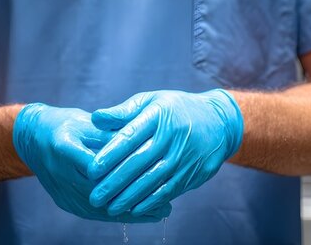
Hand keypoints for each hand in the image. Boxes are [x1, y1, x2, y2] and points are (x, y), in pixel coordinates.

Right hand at [13, 103, 170, 221]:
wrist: (33, 139)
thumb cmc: (67, 125)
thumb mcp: (90, 123)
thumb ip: (114, 134)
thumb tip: (146, 142)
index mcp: (64, 146)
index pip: (99, 166)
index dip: (128, 174)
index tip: (155, 176)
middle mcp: (59, 172)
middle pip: (101, 193)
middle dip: (135, 199)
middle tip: (166, 204)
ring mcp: (61, 191)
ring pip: (100, 209)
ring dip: (130, 213)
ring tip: (159, 213)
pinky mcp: (64, 202)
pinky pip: (94, 213)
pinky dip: (118, 215)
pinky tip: (140, 215)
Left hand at [86, 89, 242, 215]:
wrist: (219, 121)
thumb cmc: (176, 110)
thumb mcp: (151, 101)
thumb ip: (123, 112)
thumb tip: (96, 118)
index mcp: (158, 116)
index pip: (129, 137)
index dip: (109, 155)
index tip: (91, 170)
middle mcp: (172, 137)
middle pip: (139, 162)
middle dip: (115, 182)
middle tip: (95, 196)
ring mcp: (184, 157)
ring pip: (152, 180)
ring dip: (130, 196)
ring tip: (110, 207)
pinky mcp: (192, 173)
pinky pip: (168, 190)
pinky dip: (151, 201)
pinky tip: (134, 209)